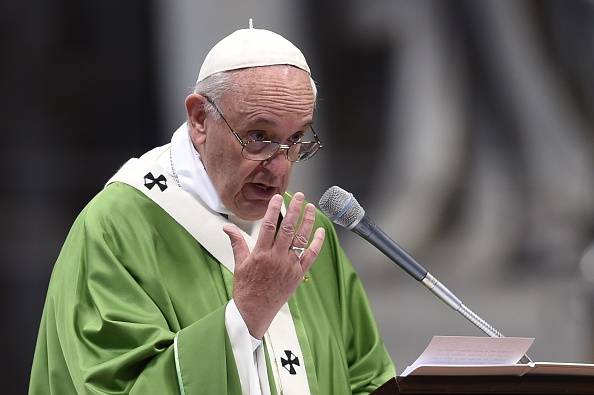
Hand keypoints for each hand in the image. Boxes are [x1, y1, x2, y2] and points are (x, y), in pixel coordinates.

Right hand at [223, 192, 324, 338]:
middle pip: (288, 229)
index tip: (278, 198)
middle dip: (295, 210)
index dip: (274, 210)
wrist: (255, 311)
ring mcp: (289, 266)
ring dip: (307, 222)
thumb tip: (227, 227)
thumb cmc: (246, 288)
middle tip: (300, 196)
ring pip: (301, 240)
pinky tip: (320, 231)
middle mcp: (276, 258)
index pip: (269, 226)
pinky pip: (310, 256)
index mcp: (261, 254)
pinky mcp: (298, 274)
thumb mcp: (239, 264)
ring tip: (311, 208)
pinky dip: (316, 243)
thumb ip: (237, 243)